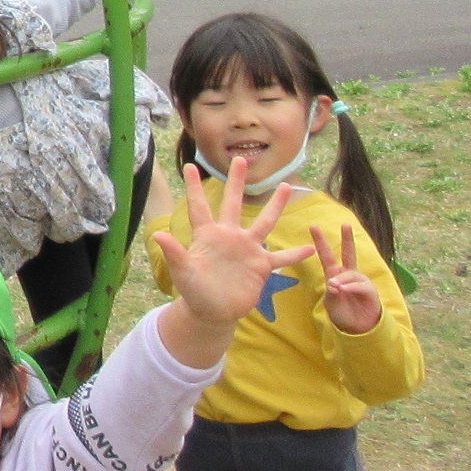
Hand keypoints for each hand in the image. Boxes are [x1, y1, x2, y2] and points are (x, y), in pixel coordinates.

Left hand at [152, 157, 317, 366]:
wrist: (212, 312)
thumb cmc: (194, 291)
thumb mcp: (183, 272)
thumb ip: (174, 253)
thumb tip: (159, 234)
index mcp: (207, 236)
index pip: (199, 207)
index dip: (194, 188)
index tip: (190, 166)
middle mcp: (229, 237)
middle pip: (233, 204)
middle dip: (236, 182)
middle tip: (240, 159)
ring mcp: (247, 250)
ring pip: (264, 222)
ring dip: (275, 205)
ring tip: (286, 185)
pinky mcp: (261, 266)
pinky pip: (282, 258)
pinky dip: (295, 254)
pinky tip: (311, 247)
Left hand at [317, 223, 382, 334]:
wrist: (357, 328)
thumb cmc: (342, 312)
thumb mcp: (331, 302)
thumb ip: (331, 291)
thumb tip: (334, 283)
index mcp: (335, 274)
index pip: (326, 255)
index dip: (320, 242)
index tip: (313, 226)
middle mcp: (348, 274)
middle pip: (348, 253)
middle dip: (347, 239)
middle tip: (346, 224)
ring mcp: (360, 280)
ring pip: (350, 274)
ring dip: (342, 280)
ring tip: (336, 288)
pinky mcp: (370, 290)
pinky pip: (359, 284)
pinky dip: (351, 287)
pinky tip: (344, 290)